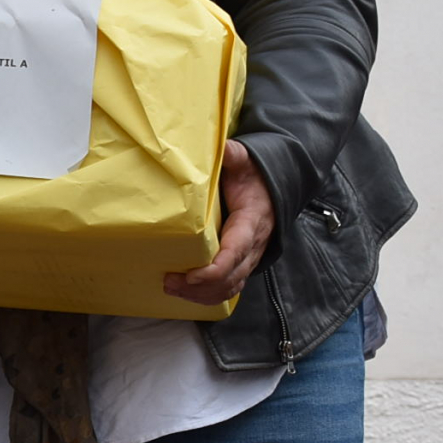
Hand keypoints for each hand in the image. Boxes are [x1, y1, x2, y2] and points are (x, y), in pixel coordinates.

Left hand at [164, 140, 272, 305]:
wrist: (273, 191)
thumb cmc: (254, 178)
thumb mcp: (245, 162)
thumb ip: (234, 155)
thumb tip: (220, 146)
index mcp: (252, 222)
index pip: (236, 251)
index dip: (215, 269)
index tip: (191, 276)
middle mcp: (253, 246)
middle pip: (230, 277)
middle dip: (199, 287)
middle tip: (169, 282)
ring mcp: (249, 259)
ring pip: (229, 288)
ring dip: (201, 295)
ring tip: (172, 289)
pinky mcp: (242, 265)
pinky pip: (229, 289)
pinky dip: (209, 297)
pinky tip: (187, 294)